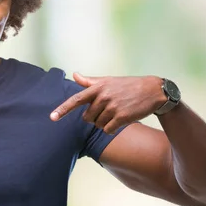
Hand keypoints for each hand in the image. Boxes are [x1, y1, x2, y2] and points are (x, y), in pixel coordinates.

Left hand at [50, 73, 166, 133]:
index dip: (63, 109)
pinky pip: (107, 130)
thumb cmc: (128, 85)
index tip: (52, 117)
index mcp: (98, 87)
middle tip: (108, 109)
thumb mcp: (108, 80)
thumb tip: (74, 75)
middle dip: (95, 117)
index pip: (76, 99)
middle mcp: (103, 97)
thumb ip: (90, 82)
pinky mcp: (121, 118)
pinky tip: (121, 120)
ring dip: (105, 122)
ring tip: (117, 112)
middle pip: (87, 118)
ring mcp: (112, 107)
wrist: (153, 91)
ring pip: (98, 124)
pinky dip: (112, 128)